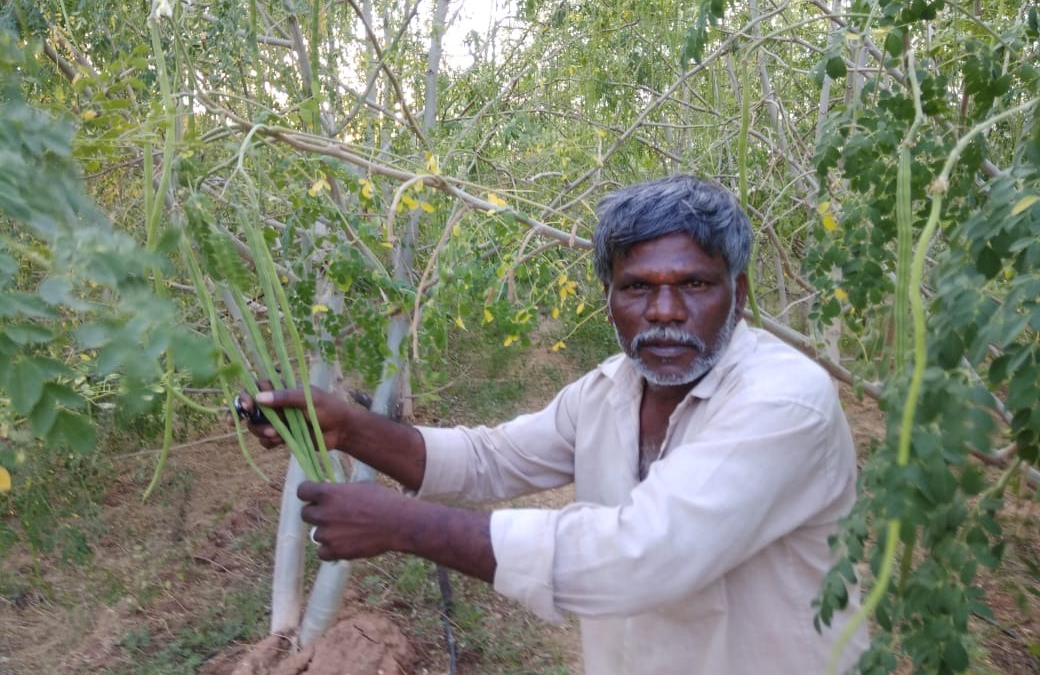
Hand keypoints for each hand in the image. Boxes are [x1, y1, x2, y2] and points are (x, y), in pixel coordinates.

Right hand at [235, 384, 353, 450]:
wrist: (341, 431)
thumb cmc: (328, 409)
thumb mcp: (308, 399)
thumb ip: (285, 397)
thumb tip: (259, 398)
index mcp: (282, 390)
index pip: (256, 388)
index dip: (247, 396)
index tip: (248, 406)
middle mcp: (277, 405)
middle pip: (251, 411)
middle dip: (255, 420)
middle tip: (269, 428)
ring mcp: (278, 421)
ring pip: (256, 427)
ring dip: (262, 432)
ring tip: (278, 435)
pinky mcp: (282, 437)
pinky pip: (265, 441)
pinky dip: (269, 443)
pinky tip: (280, 442)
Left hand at [299, 481, 408, 560]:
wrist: (398, 523)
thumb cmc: (384, 500)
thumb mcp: (360, 487)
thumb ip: (340, 491)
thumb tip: (331, 494)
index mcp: (328, 493)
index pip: (302, 491)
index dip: (308, 494)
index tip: (315, 496)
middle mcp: (323, 513)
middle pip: (305, 514)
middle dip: (317, 514)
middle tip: (333, 515)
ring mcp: (327, 534)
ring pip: (316, 534)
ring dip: (327, 532)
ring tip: (346, 531)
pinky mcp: (335, 551)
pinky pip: (322, 552)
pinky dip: (330, 550)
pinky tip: (344, 544)